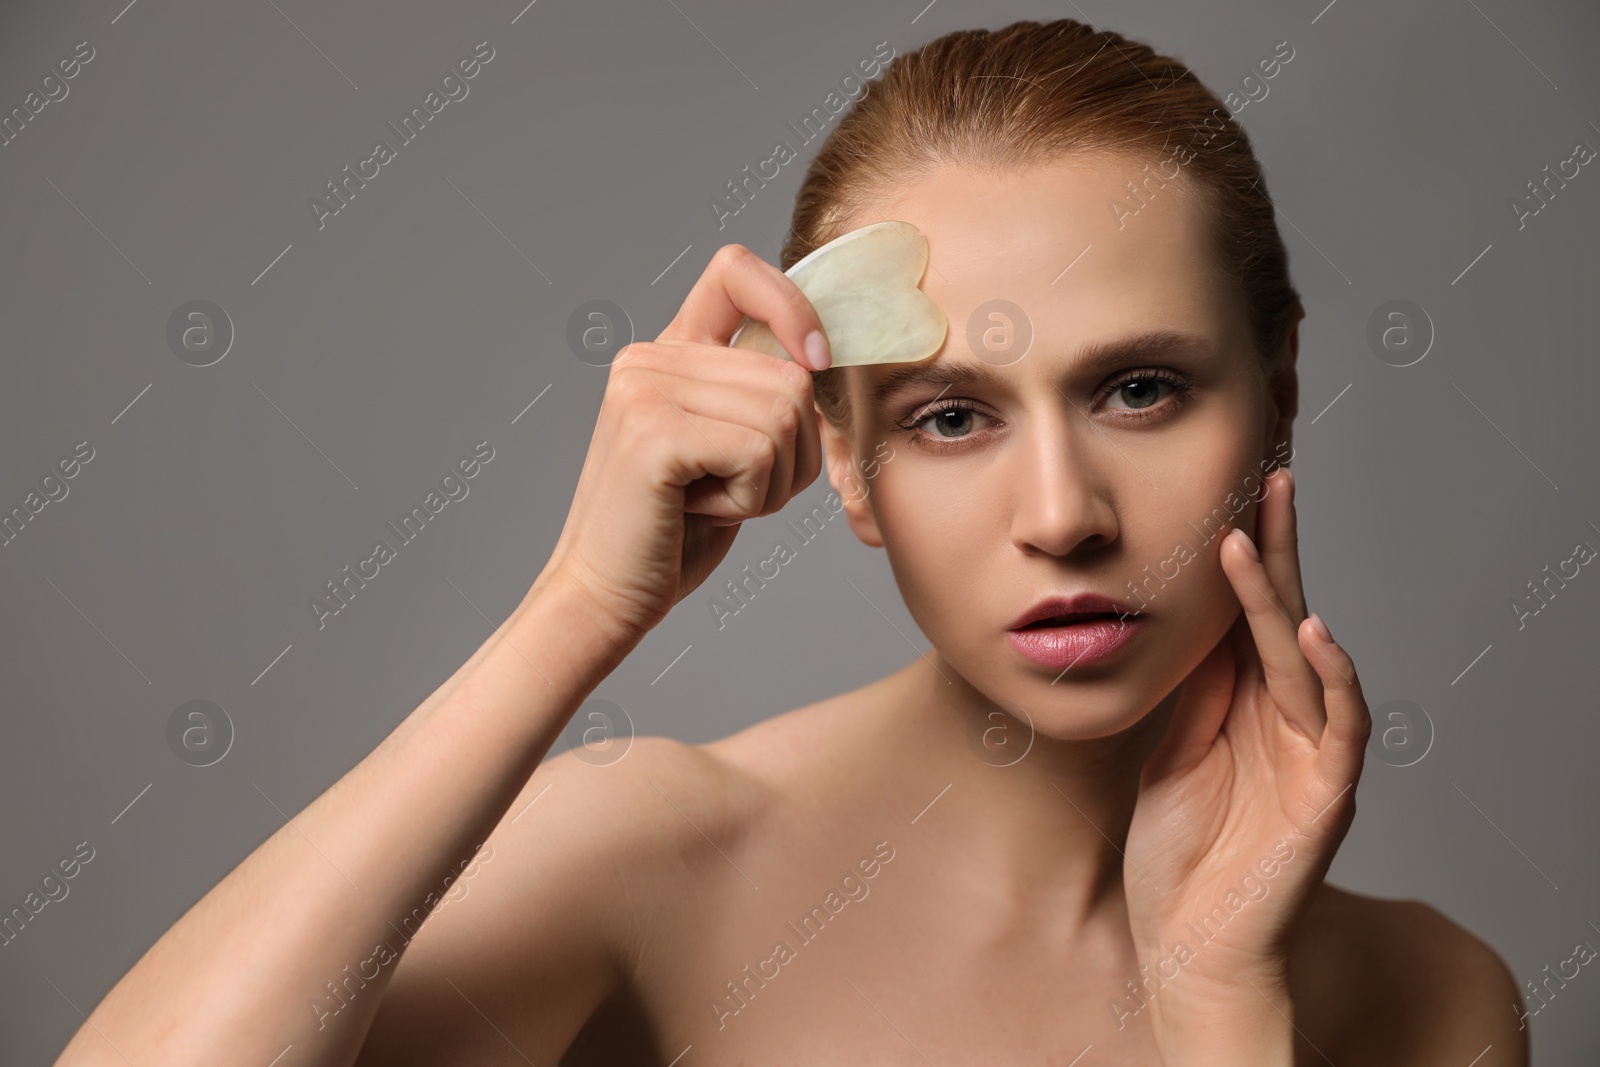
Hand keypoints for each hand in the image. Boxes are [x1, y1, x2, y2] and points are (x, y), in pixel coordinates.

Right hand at [538, 244, 830, 641]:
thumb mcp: (728, 449)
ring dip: (772, 480)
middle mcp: (649, 358)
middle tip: (733, 488)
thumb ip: (762, 397)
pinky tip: (699, 511)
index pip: (737, 272)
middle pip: (791, 374)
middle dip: (793, 452)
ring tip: (712, 499)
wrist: (605, 596)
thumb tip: (823, 360)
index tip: (814, 359)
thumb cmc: (673, 533)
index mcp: (667, 353)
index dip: (791, 306)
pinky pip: (760, 450)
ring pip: (786, 414)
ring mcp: (646, 389)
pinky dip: (751, 498)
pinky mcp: (653, 430)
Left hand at [1122, 468, 1371, 1060]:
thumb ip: (1193, 690)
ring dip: (1281, 599)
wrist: (1186, 943)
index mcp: (1246, 705)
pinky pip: (1339, 727)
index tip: (1233, 491)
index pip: (1250, 614)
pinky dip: (1333, 679)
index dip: (1244, 554)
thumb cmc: (1178, 853)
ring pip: (1305, 659)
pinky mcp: (1327, 796)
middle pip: (1285, 618)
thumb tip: (1194, 614)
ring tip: (1251, 539)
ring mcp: (1312, 755)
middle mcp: (1287, 719)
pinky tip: (1317, 633)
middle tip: (1268, 478)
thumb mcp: (1172, 749)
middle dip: (1275, 548)